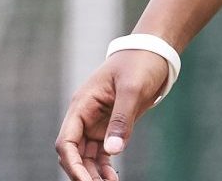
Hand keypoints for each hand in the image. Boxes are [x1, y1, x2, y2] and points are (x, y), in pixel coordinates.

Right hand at [55, 49, 171, 179]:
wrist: (155, 53)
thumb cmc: (140, 63)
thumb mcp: (132, 89)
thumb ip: (122, 120)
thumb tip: (113, 151)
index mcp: (82, 104)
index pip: (67, 141)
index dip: (72, 164)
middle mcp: (85, 116)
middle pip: (74, 153)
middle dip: (82, 173)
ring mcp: (96, 123)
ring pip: (86, 157)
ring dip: (93, 174)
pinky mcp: (110, 127)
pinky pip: (102, 154)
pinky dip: (105, 168)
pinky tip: (113, 179)